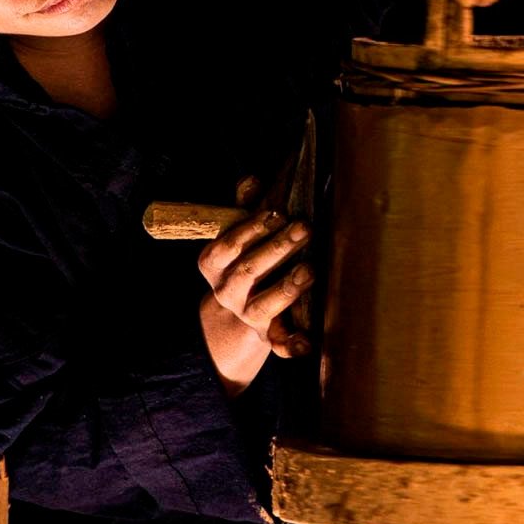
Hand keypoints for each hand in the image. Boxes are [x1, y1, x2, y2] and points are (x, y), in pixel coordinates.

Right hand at [196, 209, 312, 396]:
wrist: (237, 313)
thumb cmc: (245, 260)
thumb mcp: (238, 235)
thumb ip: (244, 207)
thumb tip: (253, 179)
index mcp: (214, 264)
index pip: (227, 246)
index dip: (251, 228)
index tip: (276, 212)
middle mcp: (227, 291)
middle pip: (249, 271)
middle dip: (277, 249)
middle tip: (304, 228)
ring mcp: (247, 314)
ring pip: (264, 306)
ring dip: (287, 288)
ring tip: (310, 269)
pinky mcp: (269, 335)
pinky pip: (279, 344)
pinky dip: (292, 344)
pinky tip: (306, 342)